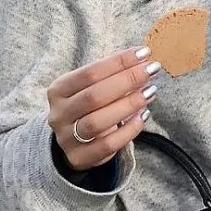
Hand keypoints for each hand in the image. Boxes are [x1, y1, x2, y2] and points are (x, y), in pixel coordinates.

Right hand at [47, 47, 160, 170]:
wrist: (71, 141)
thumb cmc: (88, 106)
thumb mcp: (91, 87)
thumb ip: (112, 74)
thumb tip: (143, 59)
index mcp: (59, 90)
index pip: (89, 73)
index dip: (118, 62)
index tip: (144, 53)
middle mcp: (59, 114)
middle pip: (94, 96)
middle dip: (127, 80)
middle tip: (152, 70)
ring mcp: (66, 138)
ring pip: (97, 122)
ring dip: (128, 105)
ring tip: (150, 92)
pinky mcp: (79, 157)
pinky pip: (107, 145)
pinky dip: (128, 130)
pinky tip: (144, 116)